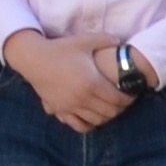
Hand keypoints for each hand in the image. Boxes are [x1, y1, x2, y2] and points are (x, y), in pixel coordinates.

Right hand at [14, 35, 132, 133]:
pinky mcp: (60, 111)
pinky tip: (92, 116)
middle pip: (110, 112)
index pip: (118, 100)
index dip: (129, 99)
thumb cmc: (61, 49)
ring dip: (107, 116)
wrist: (34, 59)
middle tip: (124, 100)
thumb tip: (120, 43)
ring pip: (97, 121)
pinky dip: (89, 123)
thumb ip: (106, 40)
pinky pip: (79, 125)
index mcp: (92, 83)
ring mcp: (71, 107)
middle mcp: (82, 99)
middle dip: (121, 108)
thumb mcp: (85, 40)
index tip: (131, 93)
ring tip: (110, 107)